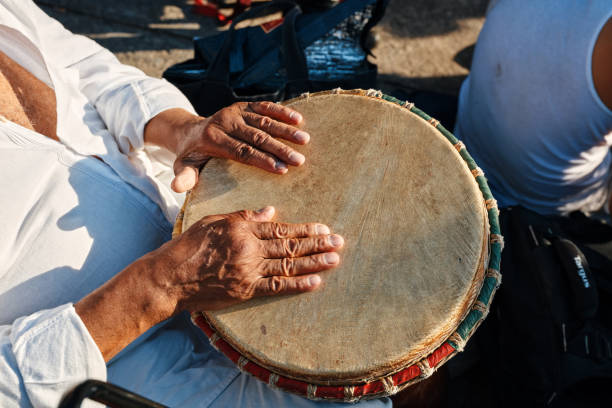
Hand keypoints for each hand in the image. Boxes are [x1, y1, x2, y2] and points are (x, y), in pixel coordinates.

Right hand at [76, 206, 342, 360]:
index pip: (280, 228)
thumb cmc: (188, 246)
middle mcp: (250, 249)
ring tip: (335, 258)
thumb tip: (270, 210)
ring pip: (289, 265)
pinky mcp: (246, 290)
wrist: (170, 277)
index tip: (324, 227)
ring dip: (315, 262)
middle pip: (290, 246)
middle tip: (339, 241)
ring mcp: (249, 271)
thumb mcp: (213, 220)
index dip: (304, 229)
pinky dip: (297, 285)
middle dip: (317, 243)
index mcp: (243, 229)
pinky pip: (276, 288)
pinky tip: (316, 282)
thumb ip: (244, 216)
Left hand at [144, 103, 309, 192]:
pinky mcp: (244, 106)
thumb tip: (177, 188)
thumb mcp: (184, 166)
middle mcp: (225, 121)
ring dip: (286, 130)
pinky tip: (299, 119)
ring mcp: (236, 111)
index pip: (241, 151)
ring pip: (264, 121)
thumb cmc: (193, 154)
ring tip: (305, 140)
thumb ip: (184, 176)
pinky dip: (282, 112)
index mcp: (213, 138)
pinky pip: (265, 107)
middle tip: (299, 161)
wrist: (191, 131)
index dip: (262, 160)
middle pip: (256, 136)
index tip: (281, 170)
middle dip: (279, 149)